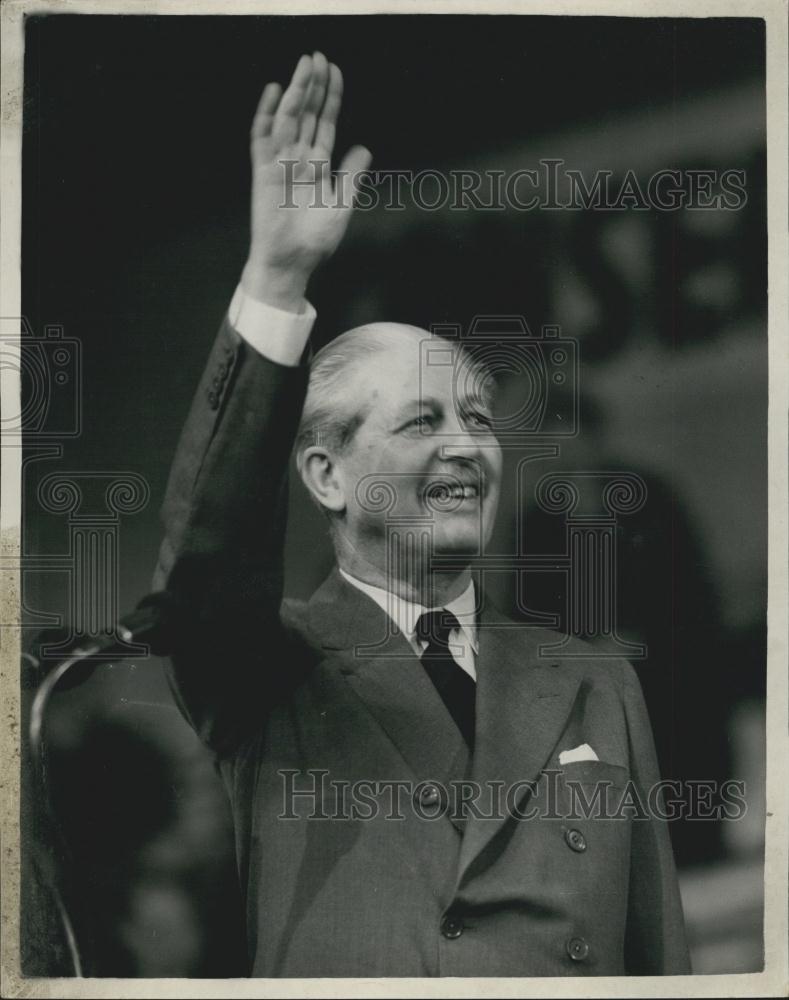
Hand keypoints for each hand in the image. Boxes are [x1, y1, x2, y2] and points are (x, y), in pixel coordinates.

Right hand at [242, 52, 371, 310]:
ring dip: (294, 92)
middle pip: (306, 114)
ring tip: (303, 65)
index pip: (324, 123)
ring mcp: (279, 163)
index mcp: (318, 166)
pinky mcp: (262, 171)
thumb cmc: (315, 240)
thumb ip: (351, 176)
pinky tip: (273, 92)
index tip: (335, 72)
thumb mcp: (342, 205)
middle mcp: (298, 159)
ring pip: (287, 118)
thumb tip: (364, 148)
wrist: (291, 263)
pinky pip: (262, 138)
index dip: (330, 98)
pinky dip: (265, 115)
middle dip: (312, 86)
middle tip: (318, 56)